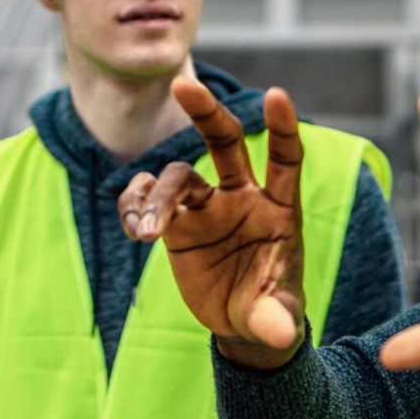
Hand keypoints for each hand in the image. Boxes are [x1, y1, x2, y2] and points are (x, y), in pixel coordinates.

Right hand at [119, 77, 306, 370]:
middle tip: (182, 85)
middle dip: (206, 112)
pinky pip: (147, 202)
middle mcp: (241, 197)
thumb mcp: (279, 320)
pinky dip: (135, 207)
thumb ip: (277, 321)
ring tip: (148, 234)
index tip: (276, 94)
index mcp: (279, 208)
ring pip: (175, 178)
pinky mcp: (176, 225)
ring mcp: (205, 207)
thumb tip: (279, 333)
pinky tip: (134, 229)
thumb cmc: (273, 312)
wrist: (243, 327)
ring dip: (156, 198)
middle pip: (224, 142)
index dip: (281, 128)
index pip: (285, 158)